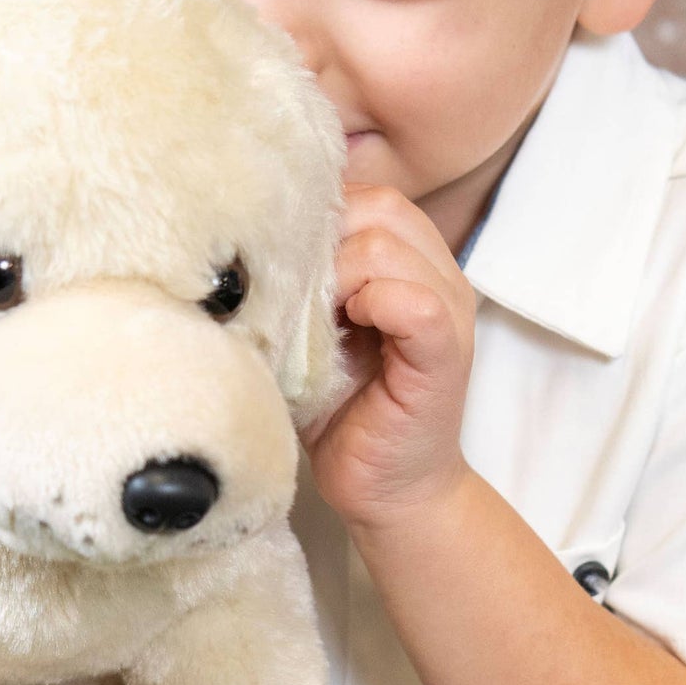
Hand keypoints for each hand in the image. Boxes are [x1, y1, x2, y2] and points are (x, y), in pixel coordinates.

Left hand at [301, 185, 476, 530]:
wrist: (383, 489)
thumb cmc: (340, 410)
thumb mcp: (308, 331)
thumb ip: (295, 282)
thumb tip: (236, 242)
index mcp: (408, 261)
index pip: (364, 194)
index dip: (316, 218)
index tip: (283, 266)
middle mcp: (437, 275)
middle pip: (379, 205)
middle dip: (325, 240)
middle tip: (298, 296)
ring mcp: (449, 310)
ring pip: (389, 243)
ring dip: (339, 274)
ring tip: (319, 321)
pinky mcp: (446, 352)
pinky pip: (415, 302)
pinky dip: (373, 304)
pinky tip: (348, 332)